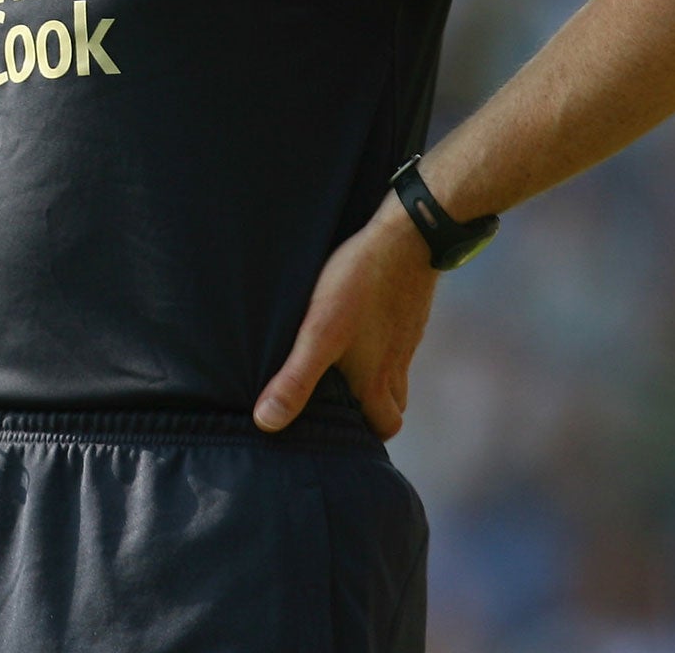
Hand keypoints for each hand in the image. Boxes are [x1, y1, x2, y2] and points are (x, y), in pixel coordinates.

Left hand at [252, 196, 438, 439]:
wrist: (408, 238)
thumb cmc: (359, 285)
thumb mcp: (318, 333)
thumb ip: (296, 379)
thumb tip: (267, 422)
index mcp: (377, 380)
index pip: (383, 427)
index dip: (365, 436)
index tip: (340, 432)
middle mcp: (397, 364)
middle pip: (394, 405)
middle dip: (371, 410)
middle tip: (339, 401)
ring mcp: (406, 337)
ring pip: (396, 373)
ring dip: (376, 377)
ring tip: (341, 366)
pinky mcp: (408, 311)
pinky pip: (397, 340)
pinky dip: (380, 344)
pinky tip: (357, 326)